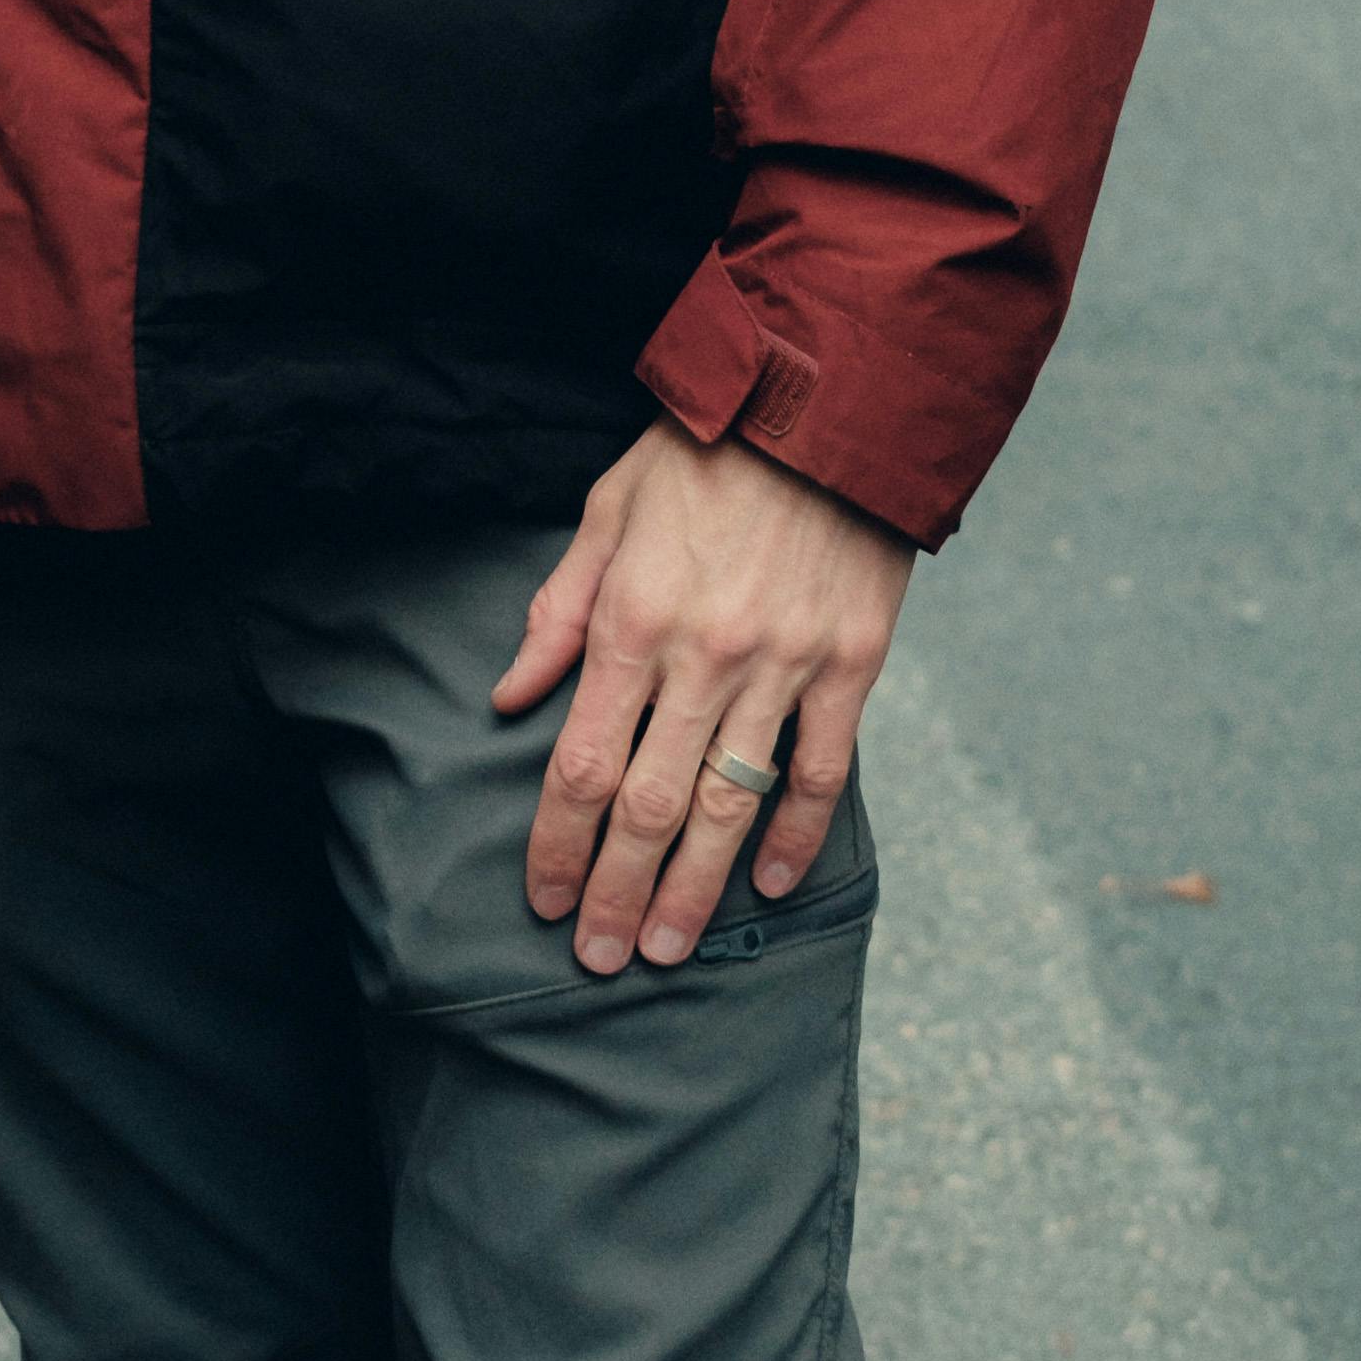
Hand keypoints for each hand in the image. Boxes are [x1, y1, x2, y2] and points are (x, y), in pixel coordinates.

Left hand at [491, 422, 909, 976]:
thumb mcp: (608, 509)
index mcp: (635, 621)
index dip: (557, 842)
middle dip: (617, 891)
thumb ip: (559, 609)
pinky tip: (767, 883)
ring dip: (695, 888)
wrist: (830, 402)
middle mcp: (704, 656)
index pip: (582, 763)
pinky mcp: (850, 664)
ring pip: (728, 803)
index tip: (542, 897)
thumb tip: (509, 696)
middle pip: (649, 806)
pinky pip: (820, 769)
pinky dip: (794, 833)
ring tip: (669, 948)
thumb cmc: (707, 453)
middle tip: (597, 958)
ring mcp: (784, 666)